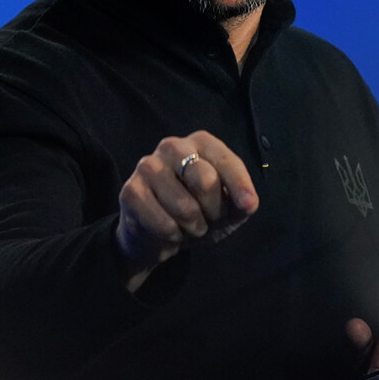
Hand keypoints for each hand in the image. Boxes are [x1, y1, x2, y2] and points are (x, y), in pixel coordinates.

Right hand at [116, 131, 257, 290]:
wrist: (159, 236)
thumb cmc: (200, 213)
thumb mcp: (228, 209)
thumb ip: (242, 203)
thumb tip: (248, 203)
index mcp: (200, 142)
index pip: (226, 162)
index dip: (240, 186)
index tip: (247, 205)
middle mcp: (172, 146)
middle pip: (205, 181)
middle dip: (213, 212)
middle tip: (208, 219)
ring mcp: (148, 166)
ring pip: (185, 208)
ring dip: (194, 228)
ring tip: (188, 225)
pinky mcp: (131, 191)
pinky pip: (164, 224)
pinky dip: (173, 236)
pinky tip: (168, 230)